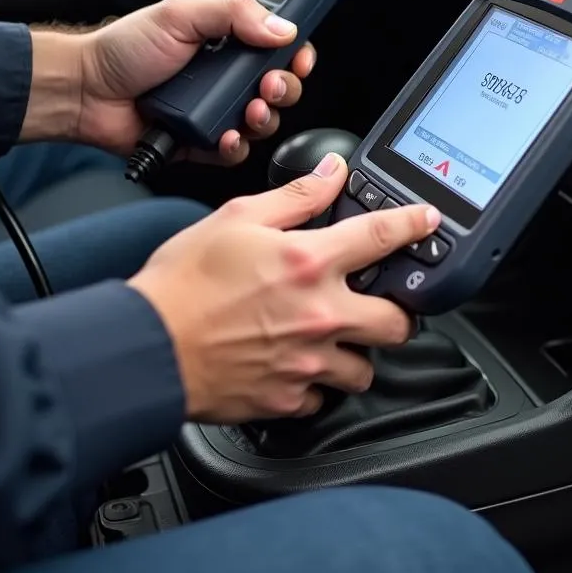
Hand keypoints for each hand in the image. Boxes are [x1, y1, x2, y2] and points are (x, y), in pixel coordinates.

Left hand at [76, 0, 315, 163]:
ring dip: (265, 118)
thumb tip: (282, 27)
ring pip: (264, 122)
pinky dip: (235, 146)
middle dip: (284, 88)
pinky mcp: (203, 143)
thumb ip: (234, 12)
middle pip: (280, 86)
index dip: (296, 53)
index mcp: (228, 41)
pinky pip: (235, 151)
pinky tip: (224, 135)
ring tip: (249, 110)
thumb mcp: (180, 14)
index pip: (279, 46)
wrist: (85, 90)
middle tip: (269, 84)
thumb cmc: (124, 48)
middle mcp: (228, 77)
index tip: (299, 56)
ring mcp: (217, 111)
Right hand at [128, 153, 438, 422]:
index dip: (413, 225)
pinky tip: (297, 367)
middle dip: (396, 313)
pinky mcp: (286, 399)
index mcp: (309, 263)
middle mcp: (319, 315)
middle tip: (379, 304)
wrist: (144, 347)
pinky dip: (315, 385)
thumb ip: (294, 197)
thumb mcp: (237, 218)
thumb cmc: (181, 283)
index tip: (427, 223)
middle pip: (397, 323)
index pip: (382, 237)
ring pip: (364, 369)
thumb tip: (331, 173)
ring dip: (355, 353)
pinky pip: (321, 398)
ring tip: (333, 339)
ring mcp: (307, 362)